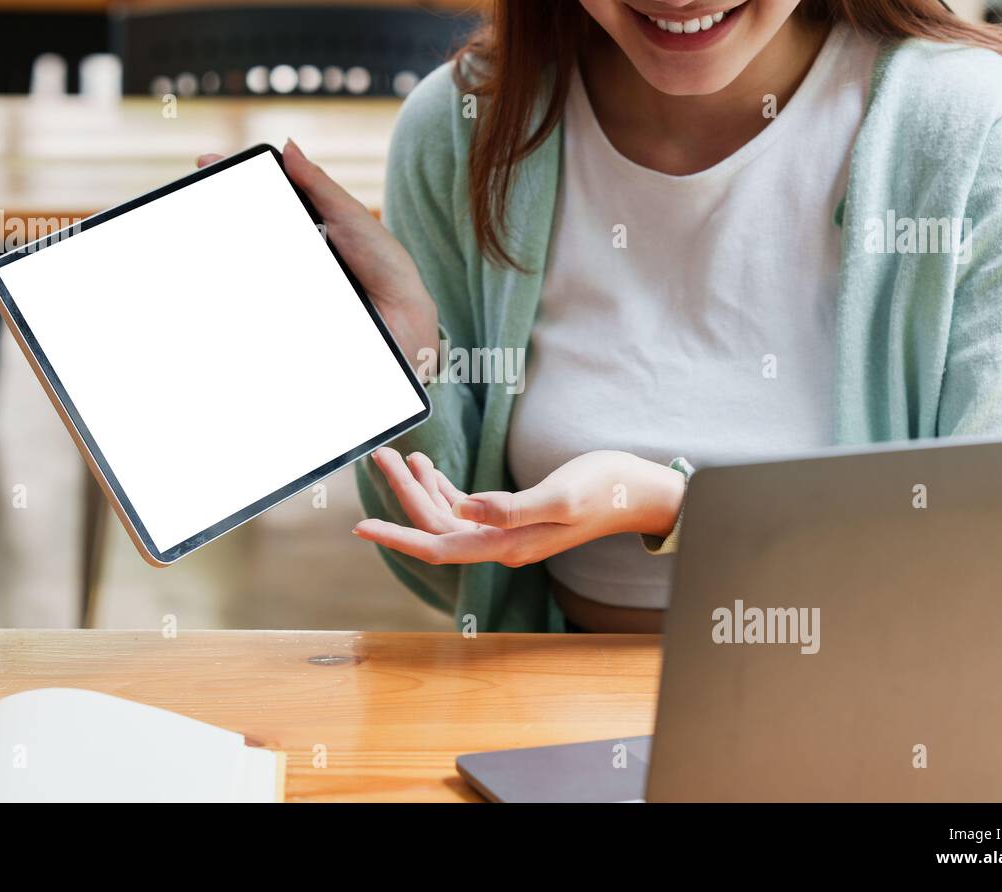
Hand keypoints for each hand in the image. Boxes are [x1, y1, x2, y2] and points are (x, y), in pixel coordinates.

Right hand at [196, 140, 437, 371]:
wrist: (401, 315)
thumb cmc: (383, 260)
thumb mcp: (349, 216)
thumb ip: (318, 184)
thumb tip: (289, 145)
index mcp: (305, 221)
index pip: (262, 198)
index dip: (232, 182)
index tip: (205, 162)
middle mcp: (295, 247)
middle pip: (249, 230)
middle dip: (219, 215)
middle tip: (198, 200)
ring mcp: (292, 278)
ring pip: (249, 267)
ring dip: (225, 258)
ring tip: (202, 243)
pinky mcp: (292, 307)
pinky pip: (262, 302)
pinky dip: (242, 296)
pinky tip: (221, 286)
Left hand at [352, 448, 685, 567]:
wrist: (641, 493)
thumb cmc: (607, 489)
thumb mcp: (561, 494)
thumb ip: (512, 507)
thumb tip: (464, 511)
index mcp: (508, 544)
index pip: (438, 546)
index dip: (398, 537)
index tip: (360, 527)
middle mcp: (501, 544)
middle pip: (436, 526)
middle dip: (403, 494)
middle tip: (379, 456)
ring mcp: (507, 532)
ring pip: (447, 517)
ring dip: (421, 489)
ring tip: (400, 455)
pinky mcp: (514, 517)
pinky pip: (466, 510)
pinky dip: (445, 489)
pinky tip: (432, 469)